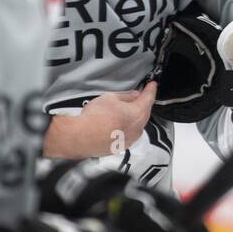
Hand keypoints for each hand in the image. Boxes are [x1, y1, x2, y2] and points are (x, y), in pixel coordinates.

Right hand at [42, 82, 157, 157]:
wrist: (80, 137)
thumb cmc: (94, 117)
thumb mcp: (111, 98)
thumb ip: (126, 96)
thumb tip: (134, 96)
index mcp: (138, 113)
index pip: (149, 98)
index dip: (151, 90)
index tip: (152, 85)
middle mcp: (138, 128)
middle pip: (145, 112)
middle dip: (143, 103)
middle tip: (140, 95)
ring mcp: (130, 139)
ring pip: (138, 124)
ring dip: (135, 116)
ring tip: (127, 109)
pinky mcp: (121, 147)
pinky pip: (129, 134)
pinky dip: (127, 127)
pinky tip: (119, 123)